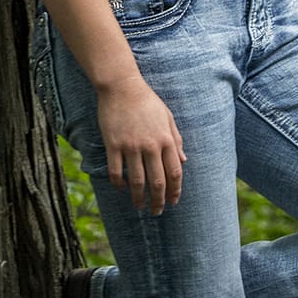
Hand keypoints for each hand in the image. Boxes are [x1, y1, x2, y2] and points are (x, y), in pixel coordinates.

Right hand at [97, 72, 185, 214]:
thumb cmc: (147, 101)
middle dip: (158, 201)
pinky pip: (116, 171)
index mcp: (166, 140)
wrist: (122, 86)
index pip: (175, 173)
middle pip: (157, 182)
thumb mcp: (168, 118)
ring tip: (139, 206)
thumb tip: (184, 161)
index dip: (175, 191)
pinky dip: (118, 184)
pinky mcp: (113, 144)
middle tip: (157, 211)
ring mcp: (131, 146)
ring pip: (137, 181)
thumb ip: (176, 140)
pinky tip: (121, 189)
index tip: (173, 201)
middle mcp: (150, 146)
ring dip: (139, 197)